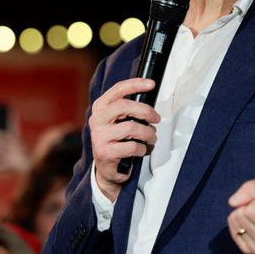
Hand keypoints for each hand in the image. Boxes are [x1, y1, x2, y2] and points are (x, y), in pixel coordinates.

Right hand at [90, 78, 160, 201]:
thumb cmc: (117, 140)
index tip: (151, 84)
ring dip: (148, 133)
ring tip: (151, 138)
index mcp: (100, 107)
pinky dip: (142, 149)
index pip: (118, 90)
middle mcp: (97, 120)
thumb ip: (128, 108)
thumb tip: (149, 95)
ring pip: (132, 127)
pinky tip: (141, 150)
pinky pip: (132, 146)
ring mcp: (99, 136)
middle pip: (125, 106)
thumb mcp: (118, 121)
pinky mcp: (105, 152)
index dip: (135, 84)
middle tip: (157, 118)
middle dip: (146, 111)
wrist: (106, 169)